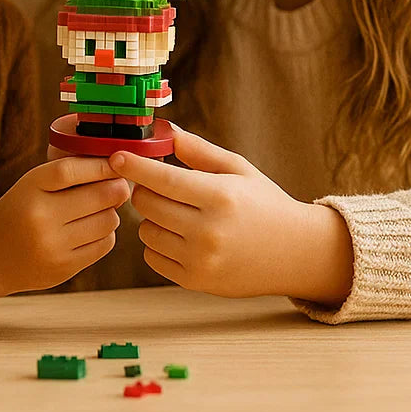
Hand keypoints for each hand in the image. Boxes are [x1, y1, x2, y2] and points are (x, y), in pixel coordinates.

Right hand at [0, 156, 130, 296]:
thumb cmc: (19, 211)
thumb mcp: (32, 185)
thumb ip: (67, 173)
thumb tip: (115, 169)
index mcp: (30, 188)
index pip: (71, 170)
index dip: (100, 165)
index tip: (116, 163)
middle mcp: (40, 216)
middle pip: (99, 196)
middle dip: (117, 188)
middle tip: (119, 186)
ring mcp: (53, 245)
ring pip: (107, 220)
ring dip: (111, 212)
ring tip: (101, 209)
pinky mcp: (64, 267)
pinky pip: (104, 244)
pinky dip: (105, 234)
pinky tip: (93, 229)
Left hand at [109, 126, 353, 303]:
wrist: (294, 253)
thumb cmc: (263, 203)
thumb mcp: (238, 168)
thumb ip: (197, 150)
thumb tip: (162, 129)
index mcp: (219, 196)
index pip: (162, 178)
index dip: (134, 166)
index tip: (116, 156)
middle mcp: (208, 231)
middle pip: (147, 204)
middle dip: (146, 189)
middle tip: (160, 185)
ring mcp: (200, 260)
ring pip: (146, 231)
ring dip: (153, 218)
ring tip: (179, 213)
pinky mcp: (195, 282)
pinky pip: (152, 257)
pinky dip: (158, 244)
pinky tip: (181, 236)